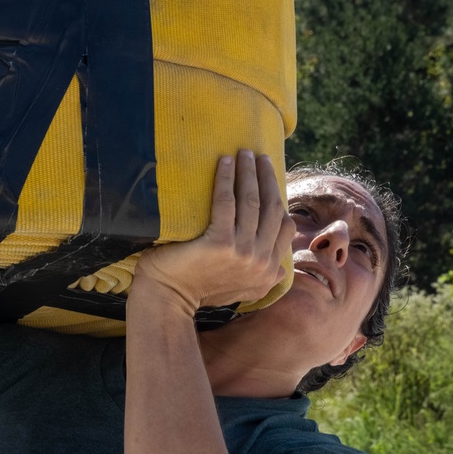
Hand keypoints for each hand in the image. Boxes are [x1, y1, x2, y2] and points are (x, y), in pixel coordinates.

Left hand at [133, 151, 293, 314]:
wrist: (168, 299)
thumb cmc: (198, 291)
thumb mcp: (242, 290)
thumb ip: (263, 279)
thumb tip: (281, 269)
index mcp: (268, 271)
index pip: (284, 227)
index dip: (279, 198)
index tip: (270, 178)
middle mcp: (260, 262)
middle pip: (271, 209)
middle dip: (267, 178)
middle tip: (259, 157)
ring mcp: (242, 253)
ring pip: (251, 202)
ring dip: (248, 173)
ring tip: (243, 154)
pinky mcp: (220, 243)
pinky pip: (226, 203)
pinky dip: (226, 179)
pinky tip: (224, 162)